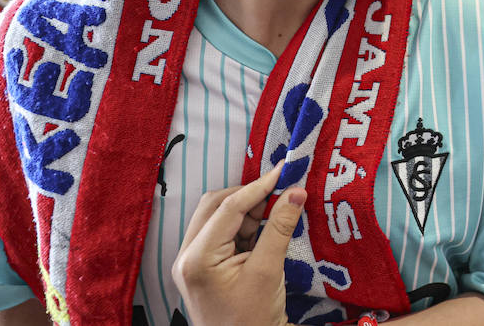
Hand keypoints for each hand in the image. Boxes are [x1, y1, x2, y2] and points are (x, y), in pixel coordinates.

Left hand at [172, 162, 305, 325]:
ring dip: (247, 212)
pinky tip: (263, 234)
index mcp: (197, 258)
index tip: (285, 172)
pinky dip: (243, 227)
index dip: (259, 186)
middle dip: (249, 197)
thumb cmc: (252, 321)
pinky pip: (221, 233)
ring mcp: (192, 262)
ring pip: (218, 217)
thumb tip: (296, 192)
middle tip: (280, 195)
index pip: (229, 207)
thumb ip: (280, 228)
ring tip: (274, 220)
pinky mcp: (202, 267)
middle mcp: (187, 256)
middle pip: (216, 206)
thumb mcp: (268, 272)